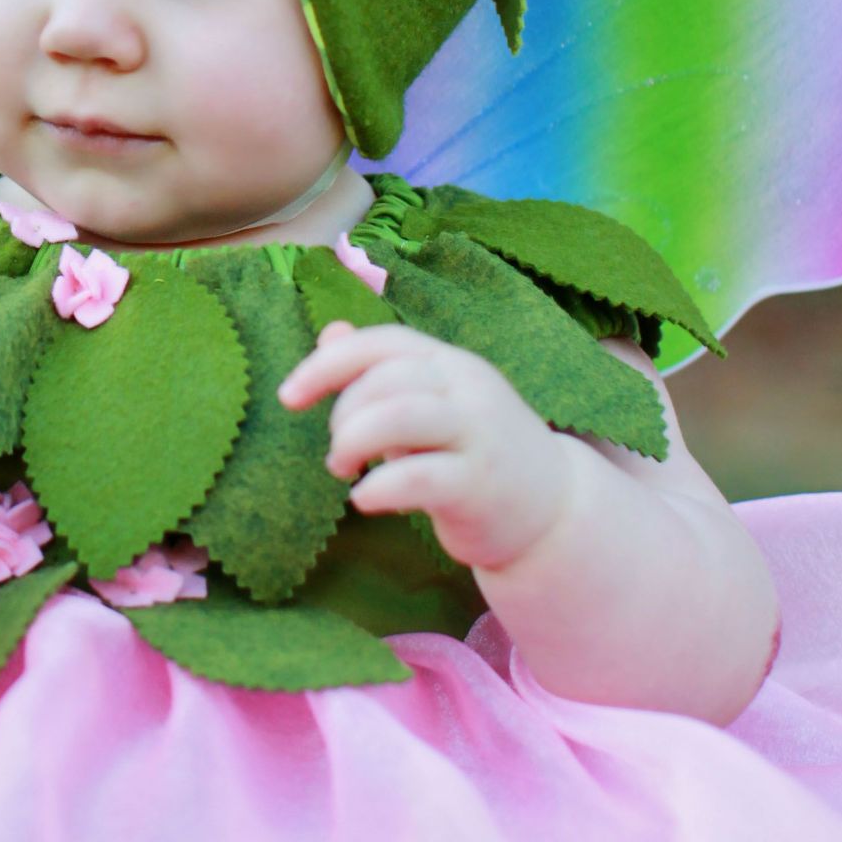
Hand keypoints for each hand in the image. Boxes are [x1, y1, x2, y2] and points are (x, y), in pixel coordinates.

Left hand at [278, 320, 576, 571]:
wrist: (553, 508)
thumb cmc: (475, 451)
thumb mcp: (432, 403)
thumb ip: (382, 373)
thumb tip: (329, 333)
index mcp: (449, 363)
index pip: (382, 344)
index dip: (326, 364)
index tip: (288, 397)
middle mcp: (467, 388)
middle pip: (385, 379)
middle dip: (344, 415)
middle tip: (339, 453)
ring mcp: (478, 434)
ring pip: (399, 416)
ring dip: (353, 441)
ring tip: (342, 469)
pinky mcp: (482, 485)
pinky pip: (420, 477)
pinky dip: (379, 487)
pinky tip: (364, 500)